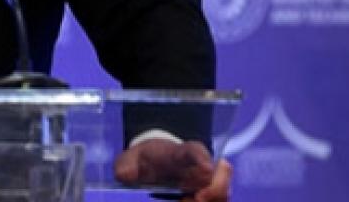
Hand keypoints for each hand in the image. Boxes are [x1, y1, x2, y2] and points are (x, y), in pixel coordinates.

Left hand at [114, 138, 232, 201]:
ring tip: (184, 201)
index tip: (207, 168)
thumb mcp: (130, 160)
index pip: (194, 151)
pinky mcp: (209, 193)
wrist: (154, 162)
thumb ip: (126, 166)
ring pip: (223, 192)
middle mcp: (200, 164)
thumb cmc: (144, 160)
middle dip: (212, 191)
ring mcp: (208, 179)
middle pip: (218, 175)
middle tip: (193, 199)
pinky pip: (219, 200)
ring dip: (210, 201)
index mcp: (179, 153)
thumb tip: (125, 175)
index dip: (201, 158)